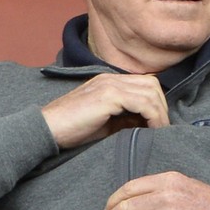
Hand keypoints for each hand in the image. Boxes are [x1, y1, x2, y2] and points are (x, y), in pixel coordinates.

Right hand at [41, 73, 168, 148]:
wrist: (46, 130)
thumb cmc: (72, 130)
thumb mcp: (105, 124)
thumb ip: (125, 120)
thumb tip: (147, 126)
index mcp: (109, 82)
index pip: (145, 84)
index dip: (156, 104)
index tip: (159, 125)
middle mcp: (111, 78)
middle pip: (152, 84)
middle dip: (162, 107)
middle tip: (162, 128)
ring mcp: (109, 84)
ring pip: (151, 91)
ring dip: (160, 113)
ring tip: (159, 132)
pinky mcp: (108, 96)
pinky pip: (143, 102)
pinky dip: (153, 116)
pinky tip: (151, 131)